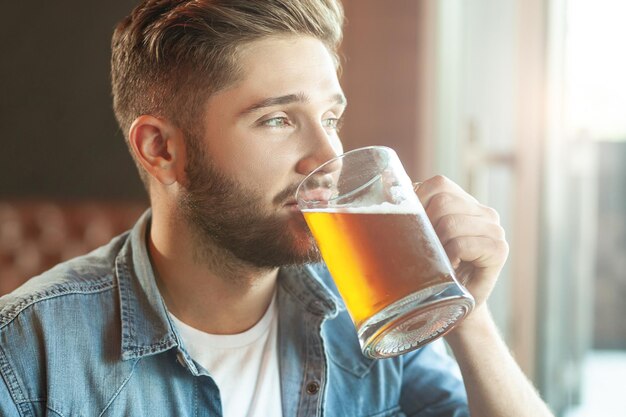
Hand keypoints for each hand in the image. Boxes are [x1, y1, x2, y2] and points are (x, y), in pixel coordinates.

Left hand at [415, 175, 508, 310]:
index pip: (438, 184)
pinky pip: (461, 243)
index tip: (417, 229)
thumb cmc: (431, 270)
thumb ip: (412, 208)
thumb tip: (386, 177)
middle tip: (428, 250)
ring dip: (437, 246)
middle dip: (426, 227)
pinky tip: (451, 268)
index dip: (420, 202)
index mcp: (465, 203)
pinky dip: (449, 257)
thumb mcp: (420, 234)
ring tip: (440, 261)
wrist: (451, 308)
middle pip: (442, 201)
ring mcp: (494, 229)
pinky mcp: (499, 250)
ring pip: (450, 222)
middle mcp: (484, 212)